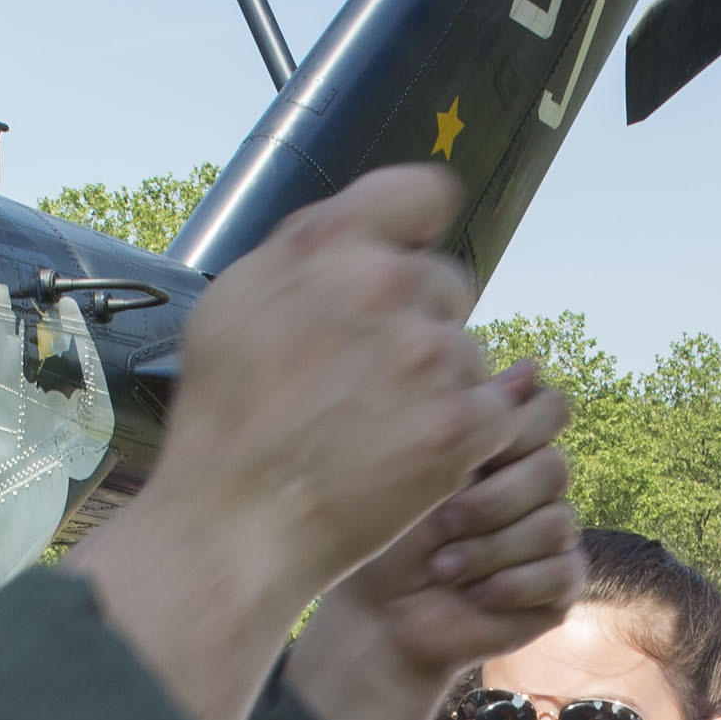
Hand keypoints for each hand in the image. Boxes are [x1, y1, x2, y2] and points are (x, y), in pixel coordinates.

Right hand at [135, 166, 506, 597]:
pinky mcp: (462, 420)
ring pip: (468, 353)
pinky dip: (462, 437)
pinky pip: (493, 411)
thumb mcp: (234, 302)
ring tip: (375, 431)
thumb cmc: (227, 417)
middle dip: (420, 326)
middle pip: (448, 284)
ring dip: (439, 386)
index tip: (404, 271)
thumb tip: (364, 226)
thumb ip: (305, 250)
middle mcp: (385, 281)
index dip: (417, 237)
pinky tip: (407, 458)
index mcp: (327, 241)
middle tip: (368, 382)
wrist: (236, 523)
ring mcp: (429, 352)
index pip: (425, 195)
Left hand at [279, 366, 581, 719]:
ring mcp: (552, 533)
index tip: (466, 456)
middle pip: (554, 468)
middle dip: (491, 502)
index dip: (517, 430)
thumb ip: (469, 420)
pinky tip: (474, 593)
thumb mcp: (415, 469)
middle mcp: (535, 484)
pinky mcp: (559, 583)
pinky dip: (511, 583)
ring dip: (491, 549)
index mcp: (504, 445)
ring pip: (557, 522)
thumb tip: (531, 365)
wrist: (379, 617)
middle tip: (439, 524)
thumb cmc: (383, 538)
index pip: (549, 409)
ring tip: (442, 567)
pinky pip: (562, 571)